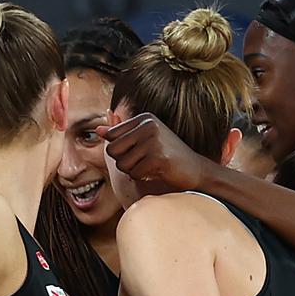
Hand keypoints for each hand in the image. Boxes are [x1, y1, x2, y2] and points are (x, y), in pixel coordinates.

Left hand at [98, 112, 212, 189]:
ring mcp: (154, 140)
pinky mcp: (158, 157)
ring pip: (122, 164)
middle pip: (112, 150)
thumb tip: (98, 129)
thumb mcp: (144, 141)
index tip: (139, 152)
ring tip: (150, 167)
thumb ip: (121, 134)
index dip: (120, 150)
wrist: (196, 170)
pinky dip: (143, 177)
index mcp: (144, 118)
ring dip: (134, 171)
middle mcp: (148, 125)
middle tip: (143, 162)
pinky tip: (156, 172)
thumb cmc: (168, 157)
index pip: (111, 136)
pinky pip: (134, 173)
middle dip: (124, 162)